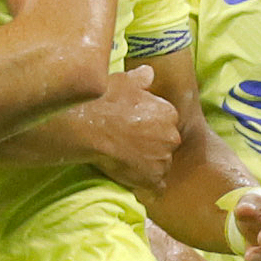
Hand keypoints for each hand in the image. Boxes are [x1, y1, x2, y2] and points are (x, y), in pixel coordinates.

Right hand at [79, 65, 180, 196]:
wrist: (89, 127)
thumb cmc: (105, 102)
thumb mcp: (124, 81)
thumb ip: (141, 78)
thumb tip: (149, 73)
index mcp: (169, 112)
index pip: (166, 123)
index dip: (150, 127)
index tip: (135, 129)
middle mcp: (171, 136)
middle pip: (165, 144)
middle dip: (152, 146)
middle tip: (129, 146)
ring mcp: (163, 159)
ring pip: (160, 165)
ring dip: (148, 165)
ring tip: (127, 163)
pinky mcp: (152, 178)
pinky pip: (156, 187)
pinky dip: (148, 187)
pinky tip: (136, 184)